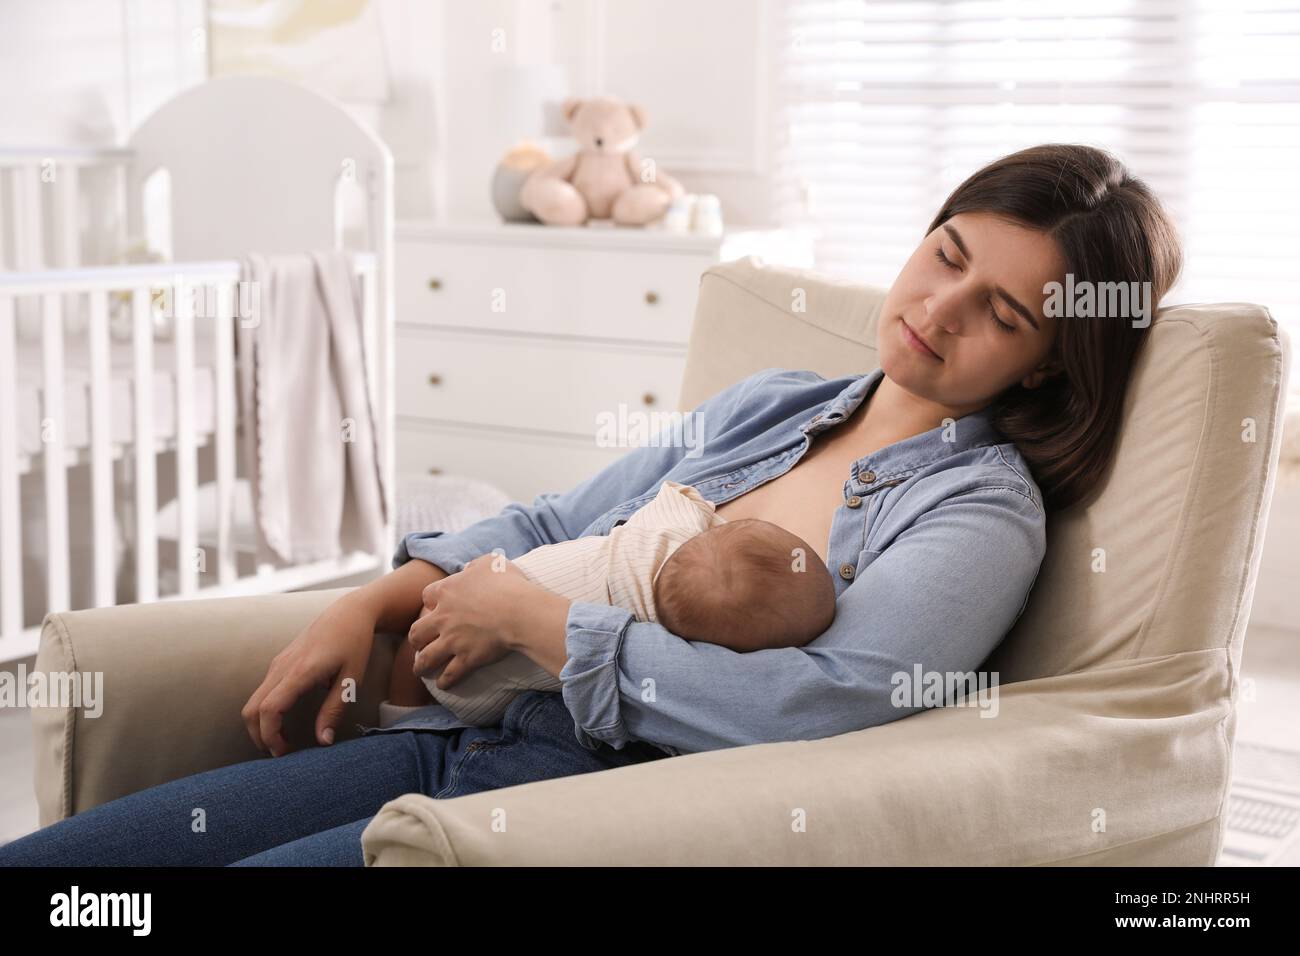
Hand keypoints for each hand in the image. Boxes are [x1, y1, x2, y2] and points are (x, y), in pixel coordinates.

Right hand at [240, 597, 376, 756]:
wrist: (350, 612)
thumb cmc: (355, 643)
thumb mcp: (352, 679)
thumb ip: (335, 710)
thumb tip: (322, 741)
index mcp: (300, 672)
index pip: (269, 710)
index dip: (270, 736)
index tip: (285, 752)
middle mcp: (282, 667)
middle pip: (251, 709)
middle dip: (259, 736)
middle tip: (281, 753)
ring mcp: (278, 663)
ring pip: (253, 700)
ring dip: (261, 724)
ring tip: (284, 741)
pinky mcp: (279, 662)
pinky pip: (262, 691)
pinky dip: (265, 711)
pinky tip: (284, 720)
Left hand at [409, 553, 530, 689]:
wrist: (519, 612)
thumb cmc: (508, 584)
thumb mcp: (490, 563)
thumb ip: (475, 565)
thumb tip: (470, 569)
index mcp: (448, 591)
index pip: (427, 595)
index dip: (429, 602)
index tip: (433, 606)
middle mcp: (444, 617)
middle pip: (417, 630)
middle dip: (416, 638)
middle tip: (418, 642)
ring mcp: (452, 640)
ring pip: (426, 657)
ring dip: (421, 665)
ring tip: (420, 670)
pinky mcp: (466, 658)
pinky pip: (449, 674)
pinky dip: (444, 681)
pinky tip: (442, 685)